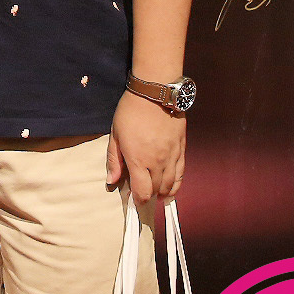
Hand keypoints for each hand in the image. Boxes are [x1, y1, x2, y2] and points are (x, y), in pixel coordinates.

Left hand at [108, 91, 185, 206]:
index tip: (134, 200)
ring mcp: (172, 156)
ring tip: (156, 192)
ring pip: (170, 184)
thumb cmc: (131, 112)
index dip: (138, 200)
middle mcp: (157, 162)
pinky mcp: (181, 149)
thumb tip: (112, 181)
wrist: (155, 93)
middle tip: (142, 193)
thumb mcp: (115, 135)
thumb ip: (114, 160)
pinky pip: (181, 173)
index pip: (142, 192)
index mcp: (138, 160)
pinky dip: (176, 183)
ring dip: (162, 192)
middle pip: (156, 190)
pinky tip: (170, 186)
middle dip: (148, 196)